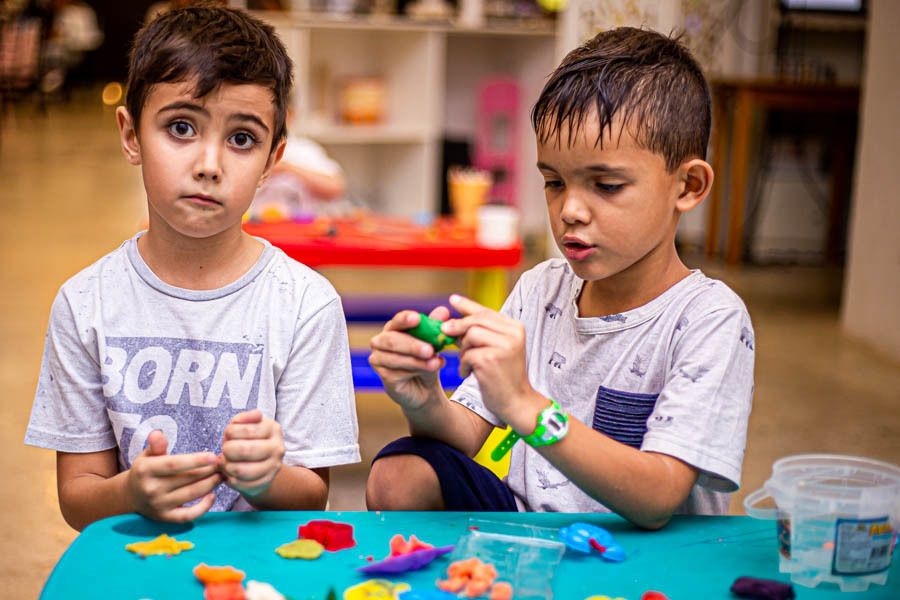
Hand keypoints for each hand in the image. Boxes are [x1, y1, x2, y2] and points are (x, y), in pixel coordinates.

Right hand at [125, 430, 221, 522]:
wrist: (130, 496)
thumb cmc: (145, 470)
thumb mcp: (147, 455)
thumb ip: (156, 445)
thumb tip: (157, 433)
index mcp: (147, 470)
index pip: (174, 464)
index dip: (195, 460)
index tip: (213, 457)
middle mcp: (152, 488)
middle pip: (187, 479)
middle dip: (209, 471)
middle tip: (224, 464)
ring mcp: (158, 505)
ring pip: (191, 494)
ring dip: (211, 484)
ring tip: (222, 475)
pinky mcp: (165, 517)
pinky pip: (187, 515)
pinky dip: (203, 507)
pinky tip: (212, 495)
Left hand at [219, 409, 284, 497]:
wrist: (261, 464)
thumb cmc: (247, 441)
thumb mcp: (244, 426)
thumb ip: (244, 418)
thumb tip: (257, 414)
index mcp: (273, 429)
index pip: (246, 430)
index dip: (230, 433)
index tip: (229, 436)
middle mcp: (278, 447)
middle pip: (244, 450)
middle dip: (227, 451)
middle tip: (225, 451)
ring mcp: (274, 467)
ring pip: (242, 470)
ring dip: (227, 467)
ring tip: (226, 464)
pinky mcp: (266, 482)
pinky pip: (242, 484)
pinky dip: (231, 480)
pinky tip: (231, 474)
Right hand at [368, 306, 448, 410]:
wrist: (425, 387)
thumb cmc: (426, 359)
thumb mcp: (434, 343)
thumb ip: (435, 327)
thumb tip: (443, 310)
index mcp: (393, 328)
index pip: (397, 321)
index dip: (405, 319)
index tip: (417, 318)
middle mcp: (380, 342)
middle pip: (392, 340)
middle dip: (412, 345)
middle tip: (430, 349)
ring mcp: (378, 359)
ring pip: (395, 359)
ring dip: (418, 361)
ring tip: (436, 362)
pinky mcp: (383, 376)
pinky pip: (397, 373)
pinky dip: (416, 371)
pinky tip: (431, 370)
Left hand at [442, 294, 540, 425]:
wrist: (517, 402)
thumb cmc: (504, 376)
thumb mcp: (498, 349)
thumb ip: (481, 332)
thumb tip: (452, 320)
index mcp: (515, 328)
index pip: (486, 311)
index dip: (467, 305)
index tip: (452, 299)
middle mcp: (513, 334)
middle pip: (475, 321)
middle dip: (457, 327)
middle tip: (445, 333)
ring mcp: (503, 346)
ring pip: (469, 336)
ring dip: (463, 350)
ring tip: (468, 363)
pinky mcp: (491, 359)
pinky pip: (467, 355)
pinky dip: (463, 365)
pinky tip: (469, 373)